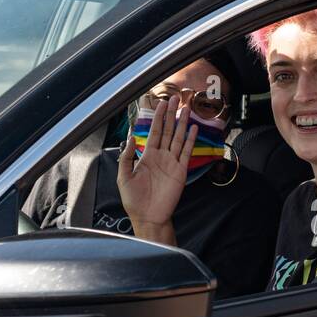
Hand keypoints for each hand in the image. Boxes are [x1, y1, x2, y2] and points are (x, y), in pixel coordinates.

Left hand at [117, 93, 196, 242]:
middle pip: (167, 131)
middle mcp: (161, 157)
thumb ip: (126, 157)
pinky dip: (190, 140)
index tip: (160, 103)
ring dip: (182, 123)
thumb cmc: (134, 200)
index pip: (153, 132)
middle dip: (170, 115)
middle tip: (175, 99)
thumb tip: (130, 139)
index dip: (157, 118)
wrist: (148, 217)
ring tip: (186, 109)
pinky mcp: (180, 171)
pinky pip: (186, 152)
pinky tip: (192, 128)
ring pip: (178, 138)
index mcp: (147, 156)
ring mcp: (172, 163)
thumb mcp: (123, 177)